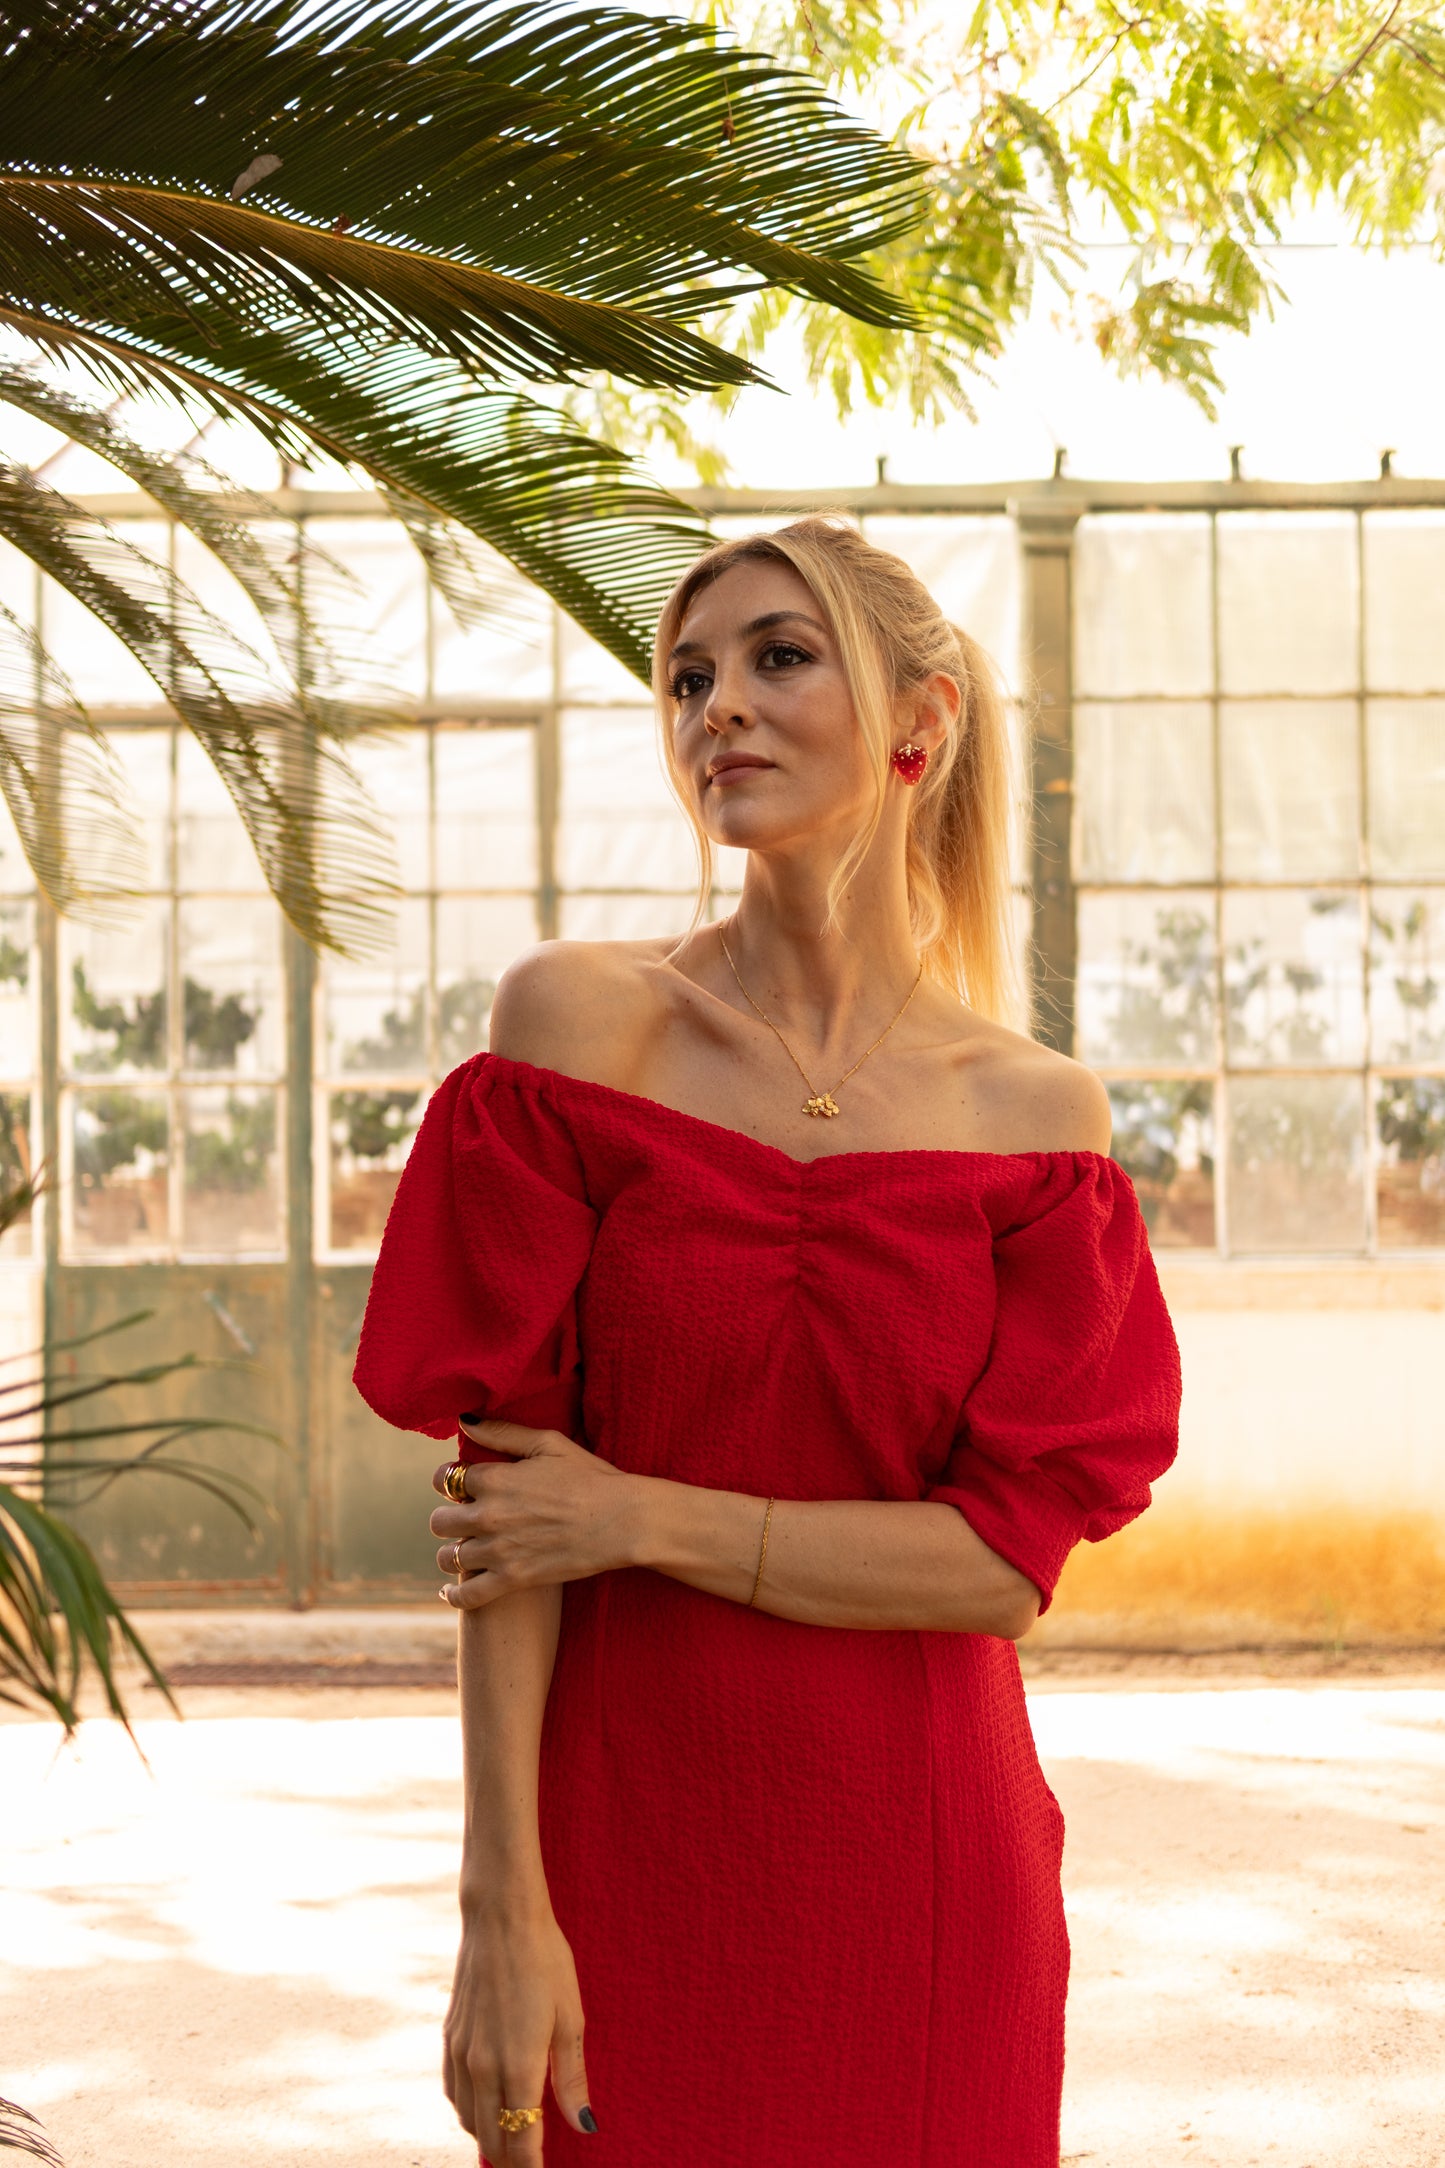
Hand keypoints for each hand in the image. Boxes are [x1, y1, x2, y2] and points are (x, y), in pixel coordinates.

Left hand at [431, 1421, 642, 1610]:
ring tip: (463, 1549)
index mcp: (495, 1479)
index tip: (460, 1484)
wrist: (623, 1521)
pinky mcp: (513, 1580)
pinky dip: (454, 1595)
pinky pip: (467, 1595)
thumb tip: (463, 1421)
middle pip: (440, 1520)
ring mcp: (499, 1551)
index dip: (450, 1480)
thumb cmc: (590, 1477)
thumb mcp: (548, 1443)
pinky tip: (450, 1591)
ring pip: (448, 1557)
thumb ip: (502, 1432)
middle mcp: (489, 1515)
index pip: (446, 1479)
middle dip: (449, 1516)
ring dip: (451, 1552)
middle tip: (464, 1516)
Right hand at [446, 1902, 594, 2163]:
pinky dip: (468, 2112)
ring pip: (468, 2120)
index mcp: (518, 2067)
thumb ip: (572, 2077)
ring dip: (488, 2138)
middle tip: (531, 2162)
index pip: (521, 2140)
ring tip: (512, 2141)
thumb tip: (583, 2126)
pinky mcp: (450, 2038)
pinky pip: (453, 2093)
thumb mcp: (571, 2018)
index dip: (532, 2167)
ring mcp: (462, 2054)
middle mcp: (483, 2068)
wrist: (500, 1918)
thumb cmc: (545, 1961)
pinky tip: (484, 2107)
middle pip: (491, 2139)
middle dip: (511, 2159)